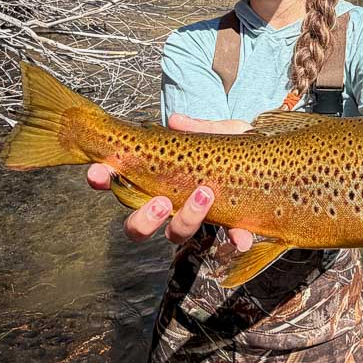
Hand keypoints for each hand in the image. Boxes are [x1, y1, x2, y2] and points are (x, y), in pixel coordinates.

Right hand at [86, 114, 253, 250]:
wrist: (263, 159)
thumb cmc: (228, 145)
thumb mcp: (216, 132)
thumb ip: (198, 129)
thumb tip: (175, 122)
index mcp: (154, 179)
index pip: (118, 182)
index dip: (102, 179)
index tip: (98, 173)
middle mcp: (168, 204)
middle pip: (138, 226)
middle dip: (144, 219)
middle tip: (160, 201)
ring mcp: (194, 218)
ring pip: (175, 234)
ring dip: (184, 220)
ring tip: (203, 196)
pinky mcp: (225, 225)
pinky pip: (225, 240)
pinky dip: (234, 239)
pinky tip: (242, 237)